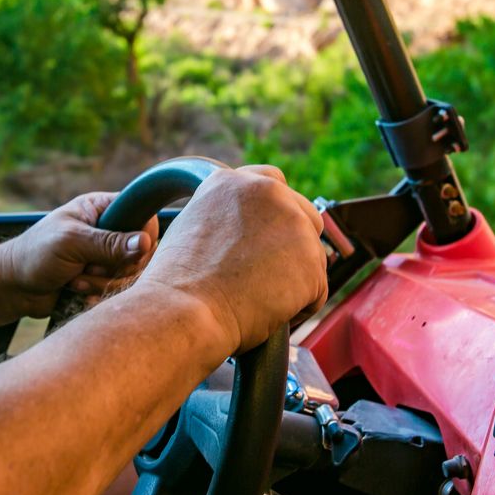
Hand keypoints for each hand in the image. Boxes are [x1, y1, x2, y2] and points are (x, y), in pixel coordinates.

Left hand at [0, 193, 158, 317]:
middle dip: (114, 267)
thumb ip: (110, 243)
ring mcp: (107, 257)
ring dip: (102, 283)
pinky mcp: (103, 279)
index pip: (144, 218)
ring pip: (130, 274)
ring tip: (75, 280)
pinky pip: (118, 289)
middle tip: (87, 267)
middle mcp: (109, 231)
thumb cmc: (35, 255)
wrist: (13, 287)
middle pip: (141, 252)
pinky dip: (100, 294)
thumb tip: (145, 243)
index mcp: (102, 209)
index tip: (123, 253)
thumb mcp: (72, 244)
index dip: (141, 238)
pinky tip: (79, 292)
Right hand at [140, 165, 327, 354]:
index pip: (273, 181)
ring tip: (256, 300)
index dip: (275, 214)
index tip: (269, 236)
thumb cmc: (178, 285)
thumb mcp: (193, 228)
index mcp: (233, 181)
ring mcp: (295, 225)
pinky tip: (269, 313)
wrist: (184, 311)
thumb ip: (227, 218)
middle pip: (305, 217)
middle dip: (294, 248)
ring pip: (312, 257)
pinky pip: (316, 291)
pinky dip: (299, 308)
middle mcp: (268, 192)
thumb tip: (249, 236)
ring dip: (293, 281)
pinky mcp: (312, 261)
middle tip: (266, 278)